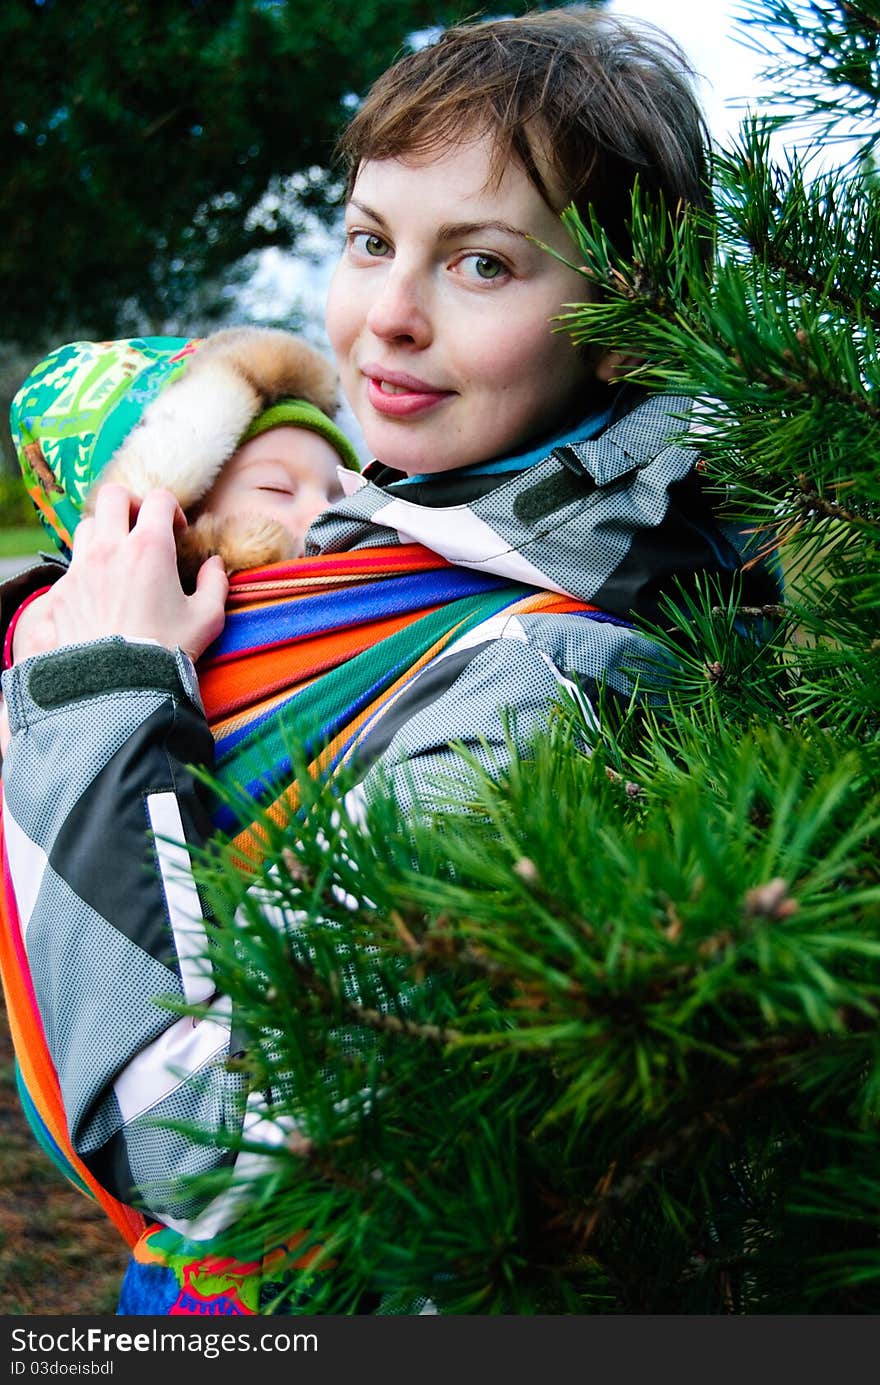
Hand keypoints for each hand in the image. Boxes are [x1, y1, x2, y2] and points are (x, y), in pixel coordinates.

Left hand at [41, 486, 228, 660]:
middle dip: (131, 504)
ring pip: (88, 524)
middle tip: (143, 527)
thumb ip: (216, 584)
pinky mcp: (62, 591)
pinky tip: (101, 589)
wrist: (119, 685)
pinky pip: (72, 563)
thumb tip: (217, 565)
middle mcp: (111, 548)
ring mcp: (81, 567)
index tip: (177, 532)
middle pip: (113, 496)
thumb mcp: (207, 618)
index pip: (159, 499)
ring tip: (119, 555)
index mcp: (150, 547)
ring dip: (106, 531)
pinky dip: (87, 565)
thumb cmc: (166, 651)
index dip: (172, 510)